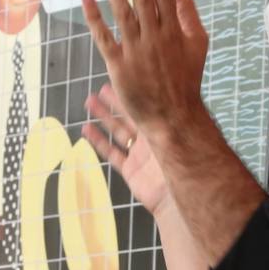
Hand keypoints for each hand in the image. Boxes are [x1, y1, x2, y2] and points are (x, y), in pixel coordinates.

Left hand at [81, 0, 209, 139]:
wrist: (174, 116)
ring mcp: (136, 51)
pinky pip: (104, 37)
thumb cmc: (186, 78)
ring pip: (123, 12)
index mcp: (175, 30)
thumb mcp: (198, 43)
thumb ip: (189, 14)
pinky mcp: (119, 66)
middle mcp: (156, 37)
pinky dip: (94, 17)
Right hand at [83, 83, 169, 215]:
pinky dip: (99, 142)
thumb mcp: (171, 127)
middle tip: (99, 88)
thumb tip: (155, 79)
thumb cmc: (182, 158)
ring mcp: (141, 155)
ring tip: (90, 103)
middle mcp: (153, 137)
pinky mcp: (132, 171)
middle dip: (115, 101)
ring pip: (119, 132)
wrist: (182, 193)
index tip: (120, 76)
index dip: (133, 90)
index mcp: (165, 124)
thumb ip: (162, 108)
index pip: (147, 102)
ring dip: (104, 118)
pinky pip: (112, 154)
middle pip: (131, 115)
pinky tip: (86, 129)